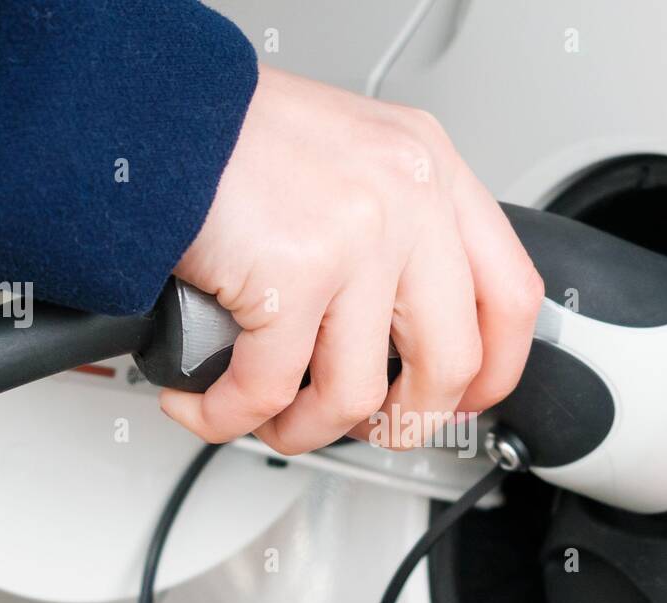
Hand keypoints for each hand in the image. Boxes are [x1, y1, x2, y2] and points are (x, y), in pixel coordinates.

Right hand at [160, 65, 542, 454]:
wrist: (156, 108)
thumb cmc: (237, 139)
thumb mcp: (353, 159)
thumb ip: (395, 231)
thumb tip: (405, 327)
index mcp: (432, 173)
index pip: (510, 295)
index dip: (494, 370)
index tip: (463, 400)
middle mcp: (409, 200)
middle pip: (451, 361)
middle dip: (406, 422)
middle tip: (369, 427)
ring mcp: (358, 237)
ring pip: (356, 395)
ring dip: (305, 430)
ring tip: (269, 417)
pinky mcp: (294, 272)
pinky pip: (270, 390)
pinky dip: (231, 415)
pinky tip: (207, 403)